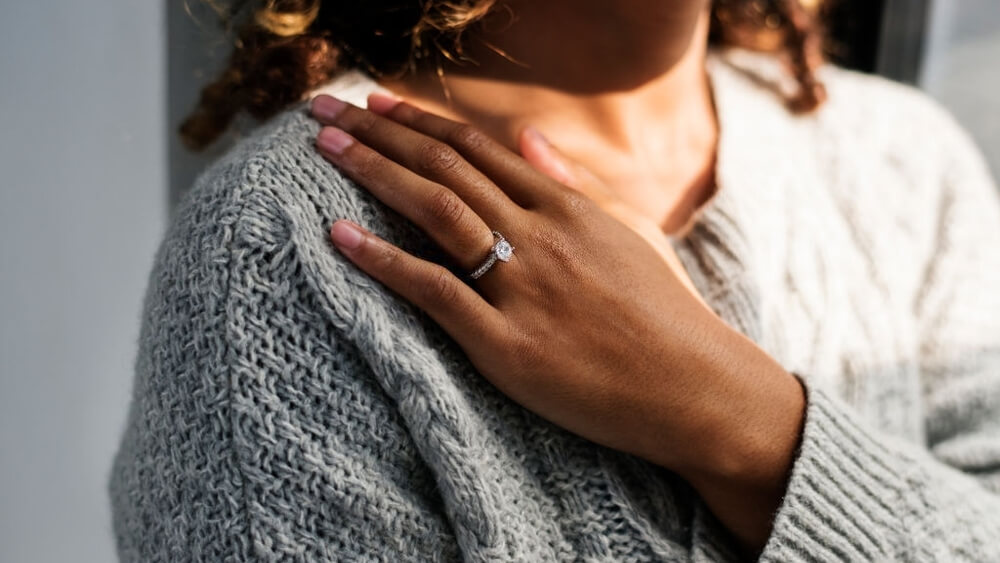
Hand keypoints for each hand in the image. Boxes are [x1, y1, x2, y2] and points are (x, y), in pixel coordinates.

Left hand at [309, 93, 801, 491]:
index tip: (373, 101)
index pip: (477, 147)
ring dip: (374, 172)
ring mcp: (523, 287)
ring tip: (323, 148)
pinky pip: (435, 292)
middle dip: (378, 132)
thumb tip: (527, 135)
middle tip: (322, 112)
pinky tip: (340, 235)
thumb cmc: (664, 314)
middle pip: (446, 166)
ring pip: (436, 211)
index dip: (419, 120)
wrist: (695, 388)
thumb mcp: (625, 233)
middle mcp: (540, 235)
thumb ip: (571, 183)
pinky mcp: (508, 344)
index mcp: (566, 208)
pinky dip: (384, 261)